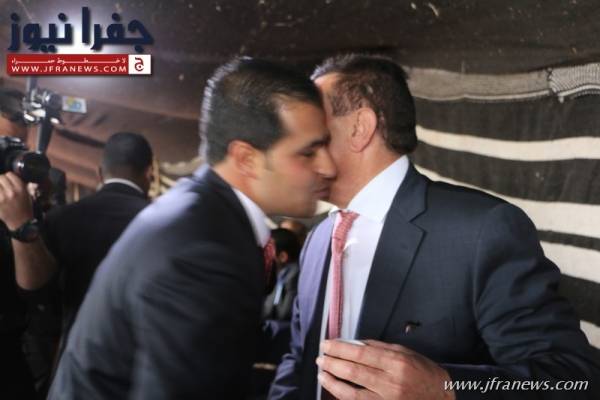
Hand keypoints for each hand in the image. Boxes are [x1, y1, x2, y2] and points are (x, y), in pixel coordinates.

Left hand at [0, 172, 33, 229]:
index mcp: (21, 188)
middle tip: (2, 186)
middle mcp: (12, 191)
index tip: (7, 180)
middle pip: (1, 178)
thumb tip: (10, 176)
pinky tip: (0, 196)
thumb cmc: (25, 207)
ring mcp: (3, 198)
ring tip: (1, 192)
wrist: (21, 222)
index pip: (9, 174)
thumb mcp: (27, 194)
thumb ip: (20, 184)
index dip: (8, 177)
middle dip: (0, 181)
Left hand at [317, 339, 454, 399]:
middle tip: (321, 357)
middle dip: (332, 363)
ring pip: (351, 393)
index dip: (340, 349)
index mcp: (396, 363)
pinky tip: (334, 388)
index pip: (360, 354)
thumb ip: (379, 348)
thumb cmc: (425, 375)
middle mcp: (391, 383)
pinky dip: (343, 396)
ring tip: (322, 373)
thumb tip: (354, 344)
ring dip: (332, 382)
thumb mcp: (406, 353)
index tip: (327, 344)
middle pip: (353, 371)